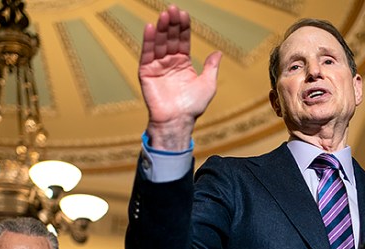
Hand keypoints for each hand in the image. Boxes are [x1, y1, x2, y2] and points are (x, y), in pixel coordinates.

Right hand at [139, 5, 222, 150]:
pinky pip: (147, 54)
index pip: (183, 41)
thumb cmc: (193, 107)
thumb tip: (218, 53)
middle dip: (172, 24)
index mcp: (183, 64)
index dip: (183, 28)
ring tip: (164, 15)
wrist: (177, 121)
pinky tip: (151, 28)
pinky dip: (148, 41)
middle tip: (173, 9)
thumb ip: (211, 67)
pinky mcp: (146, 72)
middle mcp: (170, 62)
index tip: (184, 14)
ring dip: (161, 29)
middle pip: (171, 38)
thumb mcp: (208, 84)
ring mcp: (158, 66)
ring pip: (159, 43)